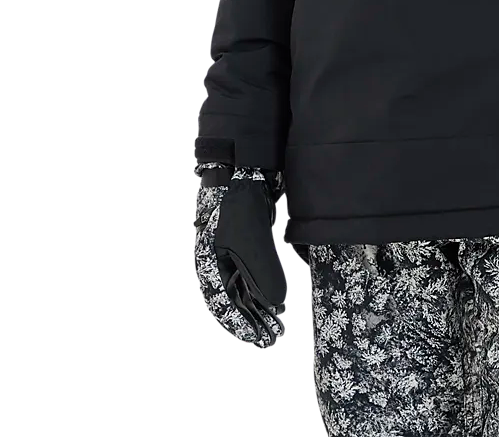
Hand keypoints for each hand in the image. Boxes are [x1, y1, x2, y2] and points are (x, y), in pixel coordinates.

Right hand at [194, 166, 287, 347]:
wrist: (244, 173)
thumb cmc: (240, 205)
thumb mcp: (252, 242)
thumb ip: (263, 274)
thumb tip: (275, 303)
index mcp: (208, 264)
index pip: (222, 303)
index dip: (239, 322)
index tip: (257, 339)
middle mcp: (216, 263)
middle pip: (232, 300)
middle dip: (251, 320)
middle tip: (270, 337)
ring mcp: (230, 255)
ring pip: (243, 290)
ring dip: (258, 308)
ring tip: (275, 325)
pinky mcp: (244, 247)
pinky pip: (250, 276)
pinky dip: (261, 291)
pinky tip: (274, 302)